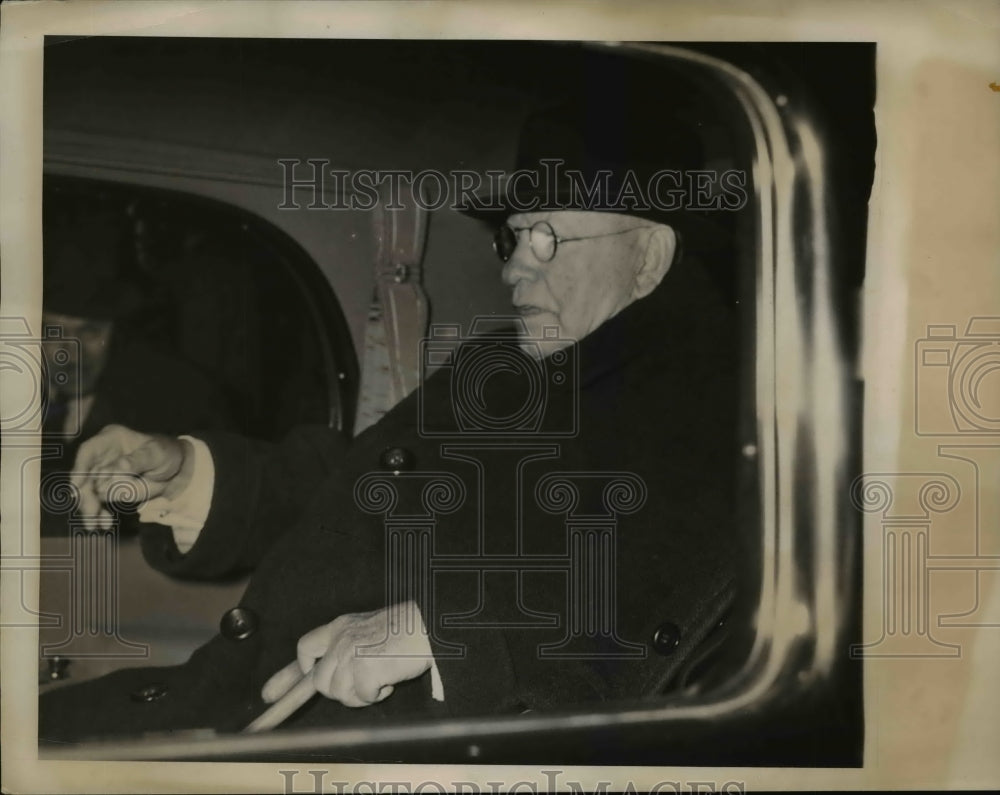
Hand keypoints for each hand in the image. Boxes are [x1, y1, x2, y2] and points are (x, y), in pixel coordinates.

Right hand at [70, 424, 193, 528]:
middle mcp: (100, 456)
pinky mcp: (105, 489)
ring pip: (86, 492)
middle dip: (84, 496)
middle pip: (83, 475)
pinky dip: (98, 514)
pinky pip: (96, 503)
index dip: (79, 467)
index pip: (89, 450)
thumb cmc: (165, 453)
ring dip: (89, 509)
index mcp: (110, 439)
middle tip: (91, 513)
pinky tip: (103, 524)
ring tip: (96, 524)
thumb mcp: (156, 454)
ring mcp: (100, 473)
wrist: (174, 468)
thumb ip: (139, 460)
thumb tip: (120, 468)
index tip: (77, 485)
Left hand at [262, 601, 433, 708]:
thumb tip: (328, 673)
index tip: (273, 693)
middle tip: (367, 682)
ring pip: (340, 693)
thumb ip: (348, 646)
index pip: (305, 647)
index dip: (290, 673)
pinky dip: (378, 694)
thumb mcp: (370, 628)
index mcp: (341, 626)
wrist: (429, 624)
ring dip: (362, 693)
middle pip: (321, 682)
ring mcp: (351, 655)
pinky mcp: (364, 670)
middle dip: (341, 690)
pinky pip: (363, 697)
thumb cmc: (407, 628)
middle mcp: (341, 640)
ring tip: (383, 675)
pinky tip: (391, 678)